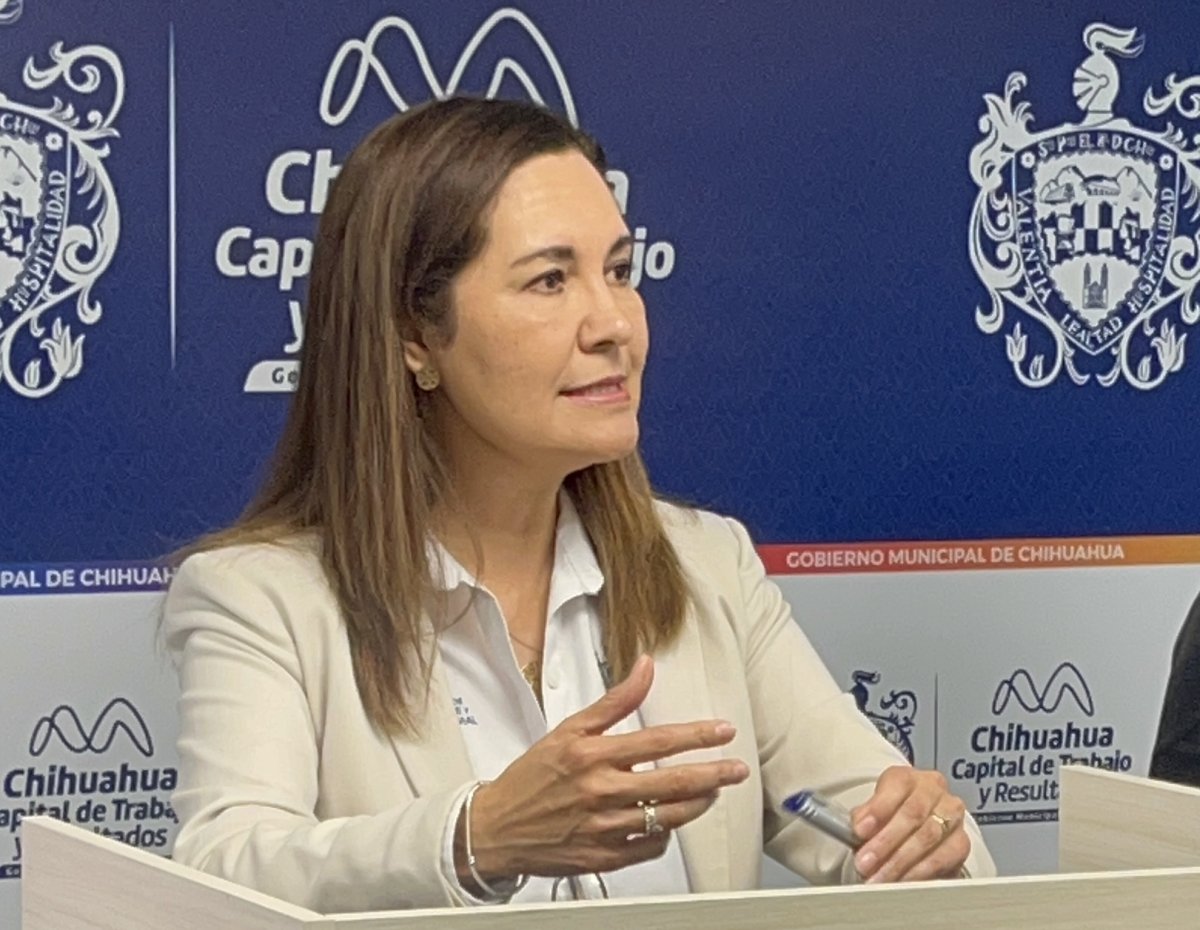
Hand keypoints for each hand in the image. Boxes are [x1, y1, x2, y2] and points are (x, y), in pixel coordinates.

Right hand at [458, 655, 748, 881]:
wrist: (496, 828)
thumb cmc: (532, 777)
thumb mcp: (568, 728)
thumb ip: (614, 700)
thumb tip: (645, 667)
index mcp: (592, 755)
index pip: (657, 741)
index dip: (696, 735)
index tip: (722, 731)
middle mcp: (600, 791)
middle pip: (672, 783)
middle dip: (713, 774)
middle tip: (736, 769)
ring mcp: (604, 828)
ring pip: (668, 817)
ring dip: (697, 804)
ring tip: (711, 792)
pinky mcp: (603, 858)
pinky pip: (649, 846)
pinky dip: (665, 833)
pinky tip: (669, 820)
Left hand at [850, 766, 969, 882]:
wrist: (918, 828)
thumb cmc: (891, 818)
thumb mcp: (873, 811)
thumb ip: (864, 818)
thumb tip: (853, 831)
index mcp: (908, 777)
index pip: (896, 785)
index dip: (877, 809)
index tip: (859, 831)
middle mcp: (934, 790)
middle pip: (912, 814)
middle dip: (885, 842)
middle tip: (866, 863)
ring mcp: (951, 816)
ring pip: (928, 837)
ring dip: (900, 862)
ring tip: (879, 877)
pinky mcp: (961, 843)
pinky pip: (943, 858)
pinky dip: (920, 873)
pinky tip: (903, 882)